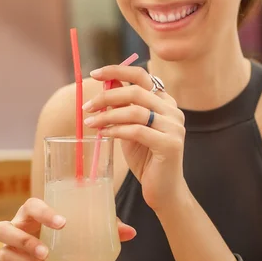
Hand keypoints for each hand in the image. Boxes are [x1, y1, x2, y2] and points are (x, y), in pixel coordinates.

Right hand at [0, 198, 135, 260]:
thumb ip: (107, 227)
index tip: (62, 223)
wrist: (55, 259)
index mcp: (34, 212)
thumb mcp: (85, 228)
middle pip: (4, 230)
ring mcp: (11, 250)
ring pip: (6, 256)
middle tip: (47, 253)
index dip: (43, 213)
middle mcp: (18, 227)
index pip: (31, 205)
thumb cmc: (68, 234)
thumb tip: (131, 232)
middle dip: (24, 242)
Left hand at [85, 65, 188, 211]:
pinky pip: (137, 131)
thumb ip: (123, 107)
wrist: (163, 190)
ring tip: (91, 123)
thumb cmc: (146, 158)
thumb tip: (106, 84)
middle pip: (137, 91)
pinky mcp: (170, 144)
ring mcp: (174, 127)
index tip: (95, 73)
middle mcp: (173, 111)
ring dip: (108, 115)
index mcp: (166, 102)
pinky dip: (116, 130)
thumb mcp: (130, 128)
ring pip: (135, 110)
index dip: (118, 70)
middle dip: (107, 96)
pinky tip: (104, 134)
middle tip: (87, 106)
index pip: (142, 76)